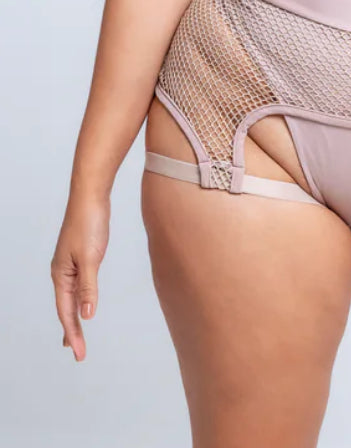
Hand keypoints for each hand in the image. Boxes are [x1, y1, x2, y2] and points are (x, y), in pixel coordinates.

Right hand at [51, 192, 109, 361]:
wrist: (91, 195)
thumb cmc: (89, 222)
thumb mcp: (91, 258)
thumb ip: (88, 288)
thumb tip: (86, 316)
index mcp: (60, 274)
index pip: (66, 312)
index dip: (73, 333)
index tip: (79, 354)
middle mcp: (62, 271)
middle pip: (65, 308)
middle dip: (71, 331)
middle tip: (78, 353)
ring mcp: (70, 264)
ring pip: (71, 297)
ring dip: (73, 317)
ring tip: (74, 336)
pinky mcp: (80, 256)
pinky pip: (78, 285)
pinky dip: (80, 300)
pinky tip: (82, 304)